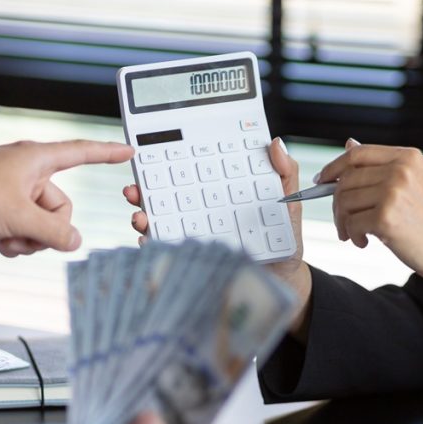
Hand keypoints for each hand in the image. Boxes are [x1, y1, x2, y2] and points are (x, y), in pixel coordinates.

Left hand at [0, 140, 133, 256]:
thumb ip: (55, 232)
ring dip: (28, 238)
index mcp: (36, 159)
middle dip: (47, 229)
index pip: (82, 153)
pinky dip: (14, 240)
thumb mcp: (20, 217)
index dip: (107, 153)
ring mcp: (11, 190)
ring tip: (6, 239)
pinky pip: (22, 228)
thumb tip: (75, 242)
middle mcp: (26, 172)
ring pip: (41, 222)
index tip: (128, 151)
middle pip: (61, 207)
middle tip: (25, 234)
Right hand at [124, 137, 313, 337]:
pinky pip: (170, 252)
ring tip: (141, 218)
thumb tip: (276, 144)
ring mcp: (197, 236)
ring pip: (161, 223)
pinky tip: (150, 244)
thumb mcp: (288, 203)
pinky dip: (155, 247)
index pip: (189, 175)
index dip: (167, 166)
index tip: (151, 158)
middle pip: (166, 198)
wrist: (286, 279)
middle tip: (134, 191)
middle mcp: (202, 213)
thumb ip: (283, 173)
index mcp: (220, 194)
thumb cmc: (284, 239)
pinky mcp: (196, 260)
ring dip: (144, 219)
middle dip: (143, 192)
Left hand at [317, 143, 422, 314]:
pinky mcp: (387, 218)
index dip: (334, 167)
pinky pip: (351, 222)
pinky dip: (353, 235)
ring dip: (344, 222)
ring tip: (356, 234)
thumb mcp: (412, 185)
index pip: (357, 153)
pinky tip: (365, 242)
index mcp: (408, 157)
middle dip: (337, 203)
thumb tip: (348, 144)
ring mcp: (394, 192)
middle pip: (346, 179)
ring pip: (344, 201)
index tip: (321, 181)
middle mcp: (401, 169)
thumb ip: (381, 166)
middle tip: (344, 222)